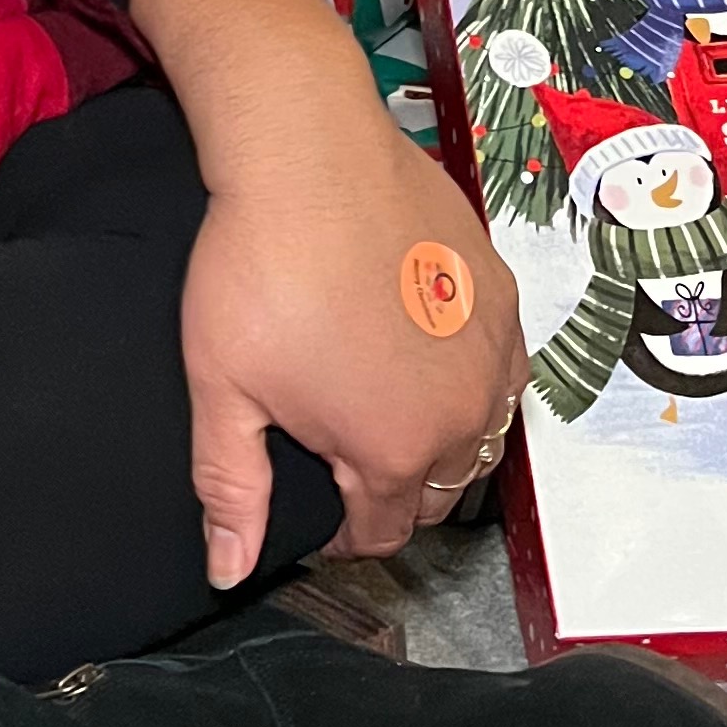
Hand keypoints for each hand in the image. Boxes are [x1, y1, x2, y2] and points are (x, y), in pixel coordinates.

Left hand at [132, 0, 525, 587]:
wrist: (308, 153)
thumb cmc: (256, 272)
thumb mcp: (223, 388)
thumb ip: (232, 489)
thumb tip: (228, 572)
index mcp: (394, 451)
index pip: (379, 533)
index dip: (340, 531)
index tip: (310, 502)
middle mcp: (464, 414)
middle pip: (436, 490)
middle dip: (391, 487)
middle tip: (339, 449)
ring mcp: (494, 350)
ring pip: (479, 432)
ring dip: (439, 437)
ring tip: (381, 403)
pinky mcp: (504, 292)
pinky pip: (501, 367)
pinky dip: (471, 378)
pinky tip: (422, 350)